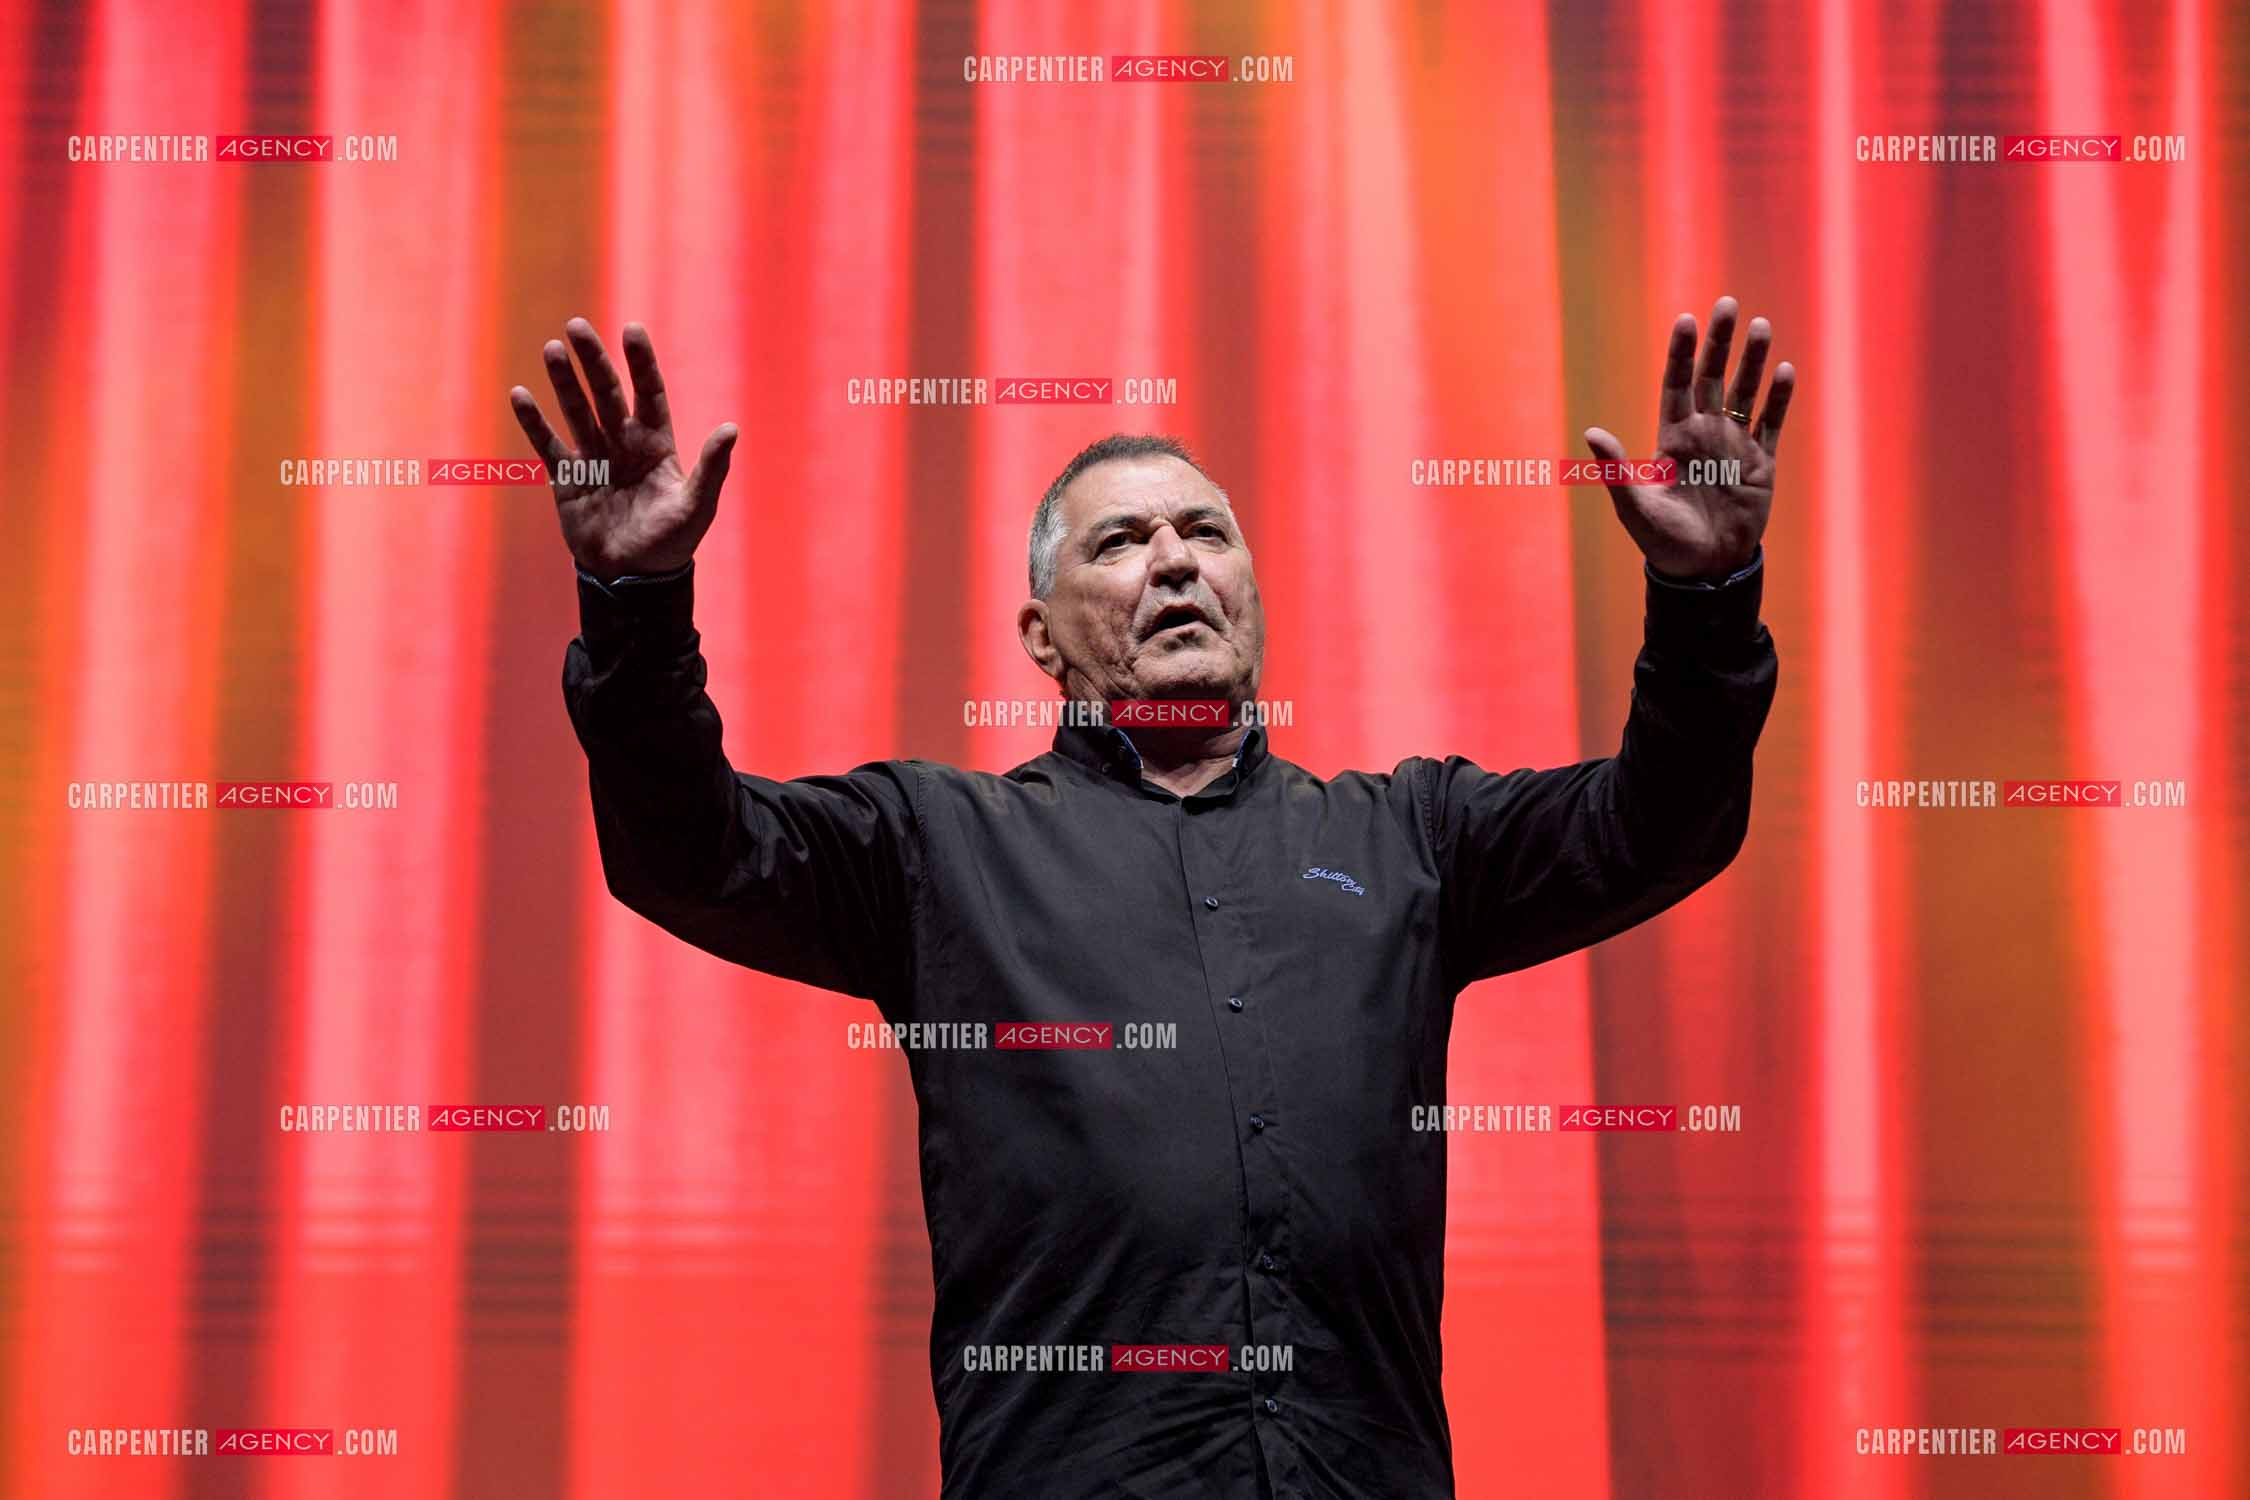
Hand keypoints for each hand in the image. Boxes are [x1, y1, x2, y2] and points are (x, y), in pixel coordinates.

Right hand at [509, 318, 737, 581]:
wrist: (633, 578)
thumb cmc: (671, 542)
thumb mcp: (696, 505)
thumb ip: (712, 467)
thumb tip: (731, 428)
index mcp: (657, 445)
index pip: (649, 393)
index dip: (641, 362)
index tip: (631, 329)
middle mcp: (624, 443)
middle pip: (607, 393)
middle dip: (593, 361)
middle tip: (576, 326)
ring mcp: (594, 458)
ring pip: (577, 410)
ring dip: (563, 381)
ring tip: (551, 349)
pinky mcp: (568, 478)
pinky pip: (548, 444)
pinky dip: (534, 421)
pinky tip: (520, 394)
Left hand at [1584, 295, 1795, 580]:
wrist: (1703, 570)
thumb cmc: (1662, 540)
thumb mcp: (1635, 505)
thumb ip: (1616, 469)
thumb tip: (1592, 432)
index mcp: (1672, 438)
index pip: (1676, 385)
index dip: (1681, 353)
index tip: (1686, 319)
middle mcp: (1704, 434)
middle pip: (1712, 378)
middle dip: (1719, 343)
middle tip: (1727, 304)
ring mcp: (1734, 446)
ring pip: (1746, 393)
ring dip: (1753, 361)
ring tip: (1761, 326)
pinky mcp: (1761, 464)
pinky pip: (1770, 424)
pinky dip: (1778, 400)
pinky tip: (1784, 371)